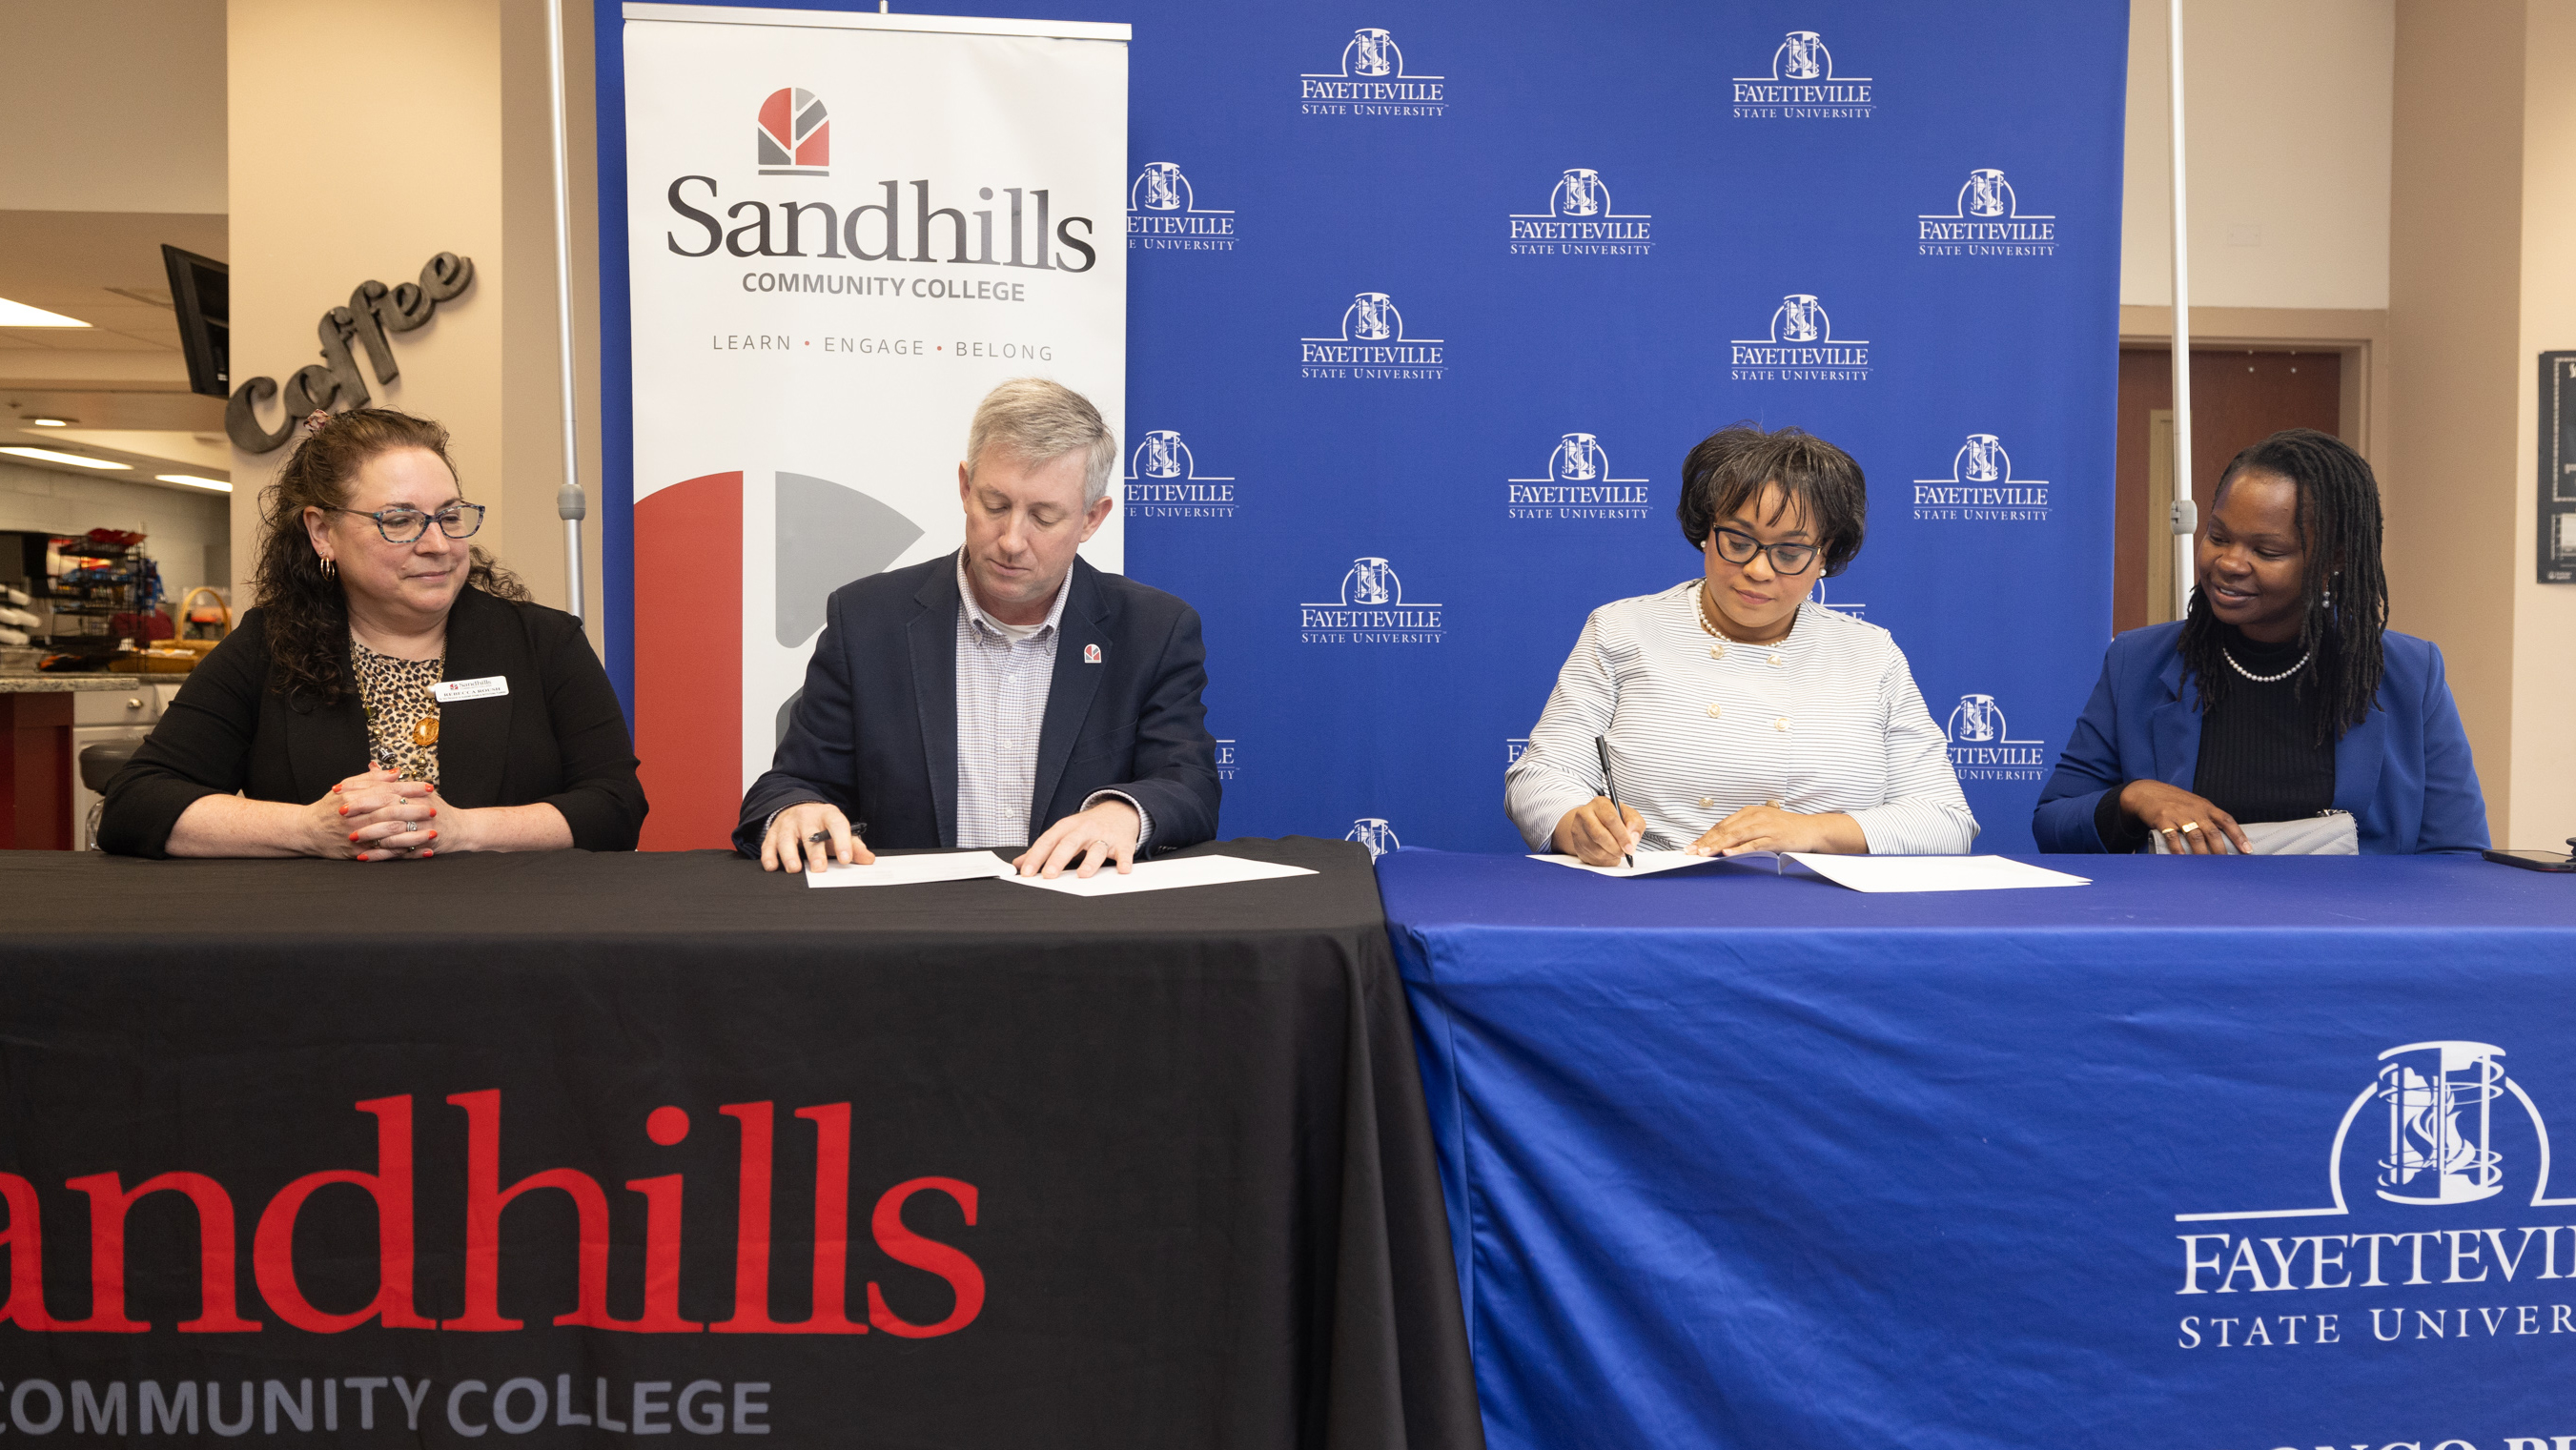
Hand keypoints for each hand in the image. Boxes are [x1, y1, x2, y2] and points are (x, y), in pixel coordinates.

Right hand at [317, 763, 439, 861]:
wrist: (306, 831)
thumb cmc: (328, 808)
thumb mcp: (346, 788)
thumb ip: (371, 779)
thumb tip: (396, 772)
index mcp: (353, 797)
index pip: (387, 790)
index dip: (410, 788)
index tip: (429, 787)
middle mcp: (355, 816)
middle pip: (391, 811)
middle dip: (415, 810)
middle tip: (435, 809)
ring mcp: (357, 835)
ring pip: (390, 833)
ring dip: (415, 833)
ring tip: (434, 832)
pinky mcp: (358, 853)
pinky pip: (386, 853)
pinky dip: (406, 852)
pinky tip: (422, 851)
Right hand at [762, 801, 872, 871]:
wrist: (798, 810)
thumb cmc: (822, 826)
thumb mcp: (839, 832)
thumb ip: (854, 846)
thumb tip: (868, 860)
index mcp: (828, 815)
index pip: (837, 825)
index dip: (842, 841)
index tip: (846, 858)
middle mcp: (807, 817)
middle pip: (811, 834)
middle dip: (815, 852)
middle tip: (819, 869)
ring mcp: (788, 824)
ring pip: (787, 838)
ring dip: (790, 854)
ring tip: (795, 869)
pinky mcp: (773, 833)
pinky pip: (769, 844)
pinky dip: (769, 856)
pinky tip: (773, 867)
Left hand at [1017, 798, 1139, 878]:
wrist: (1120, 810)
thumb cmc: (1087, 827)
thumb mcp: (1063, 833)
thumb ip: (1043, 849)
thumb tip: (1019, 864)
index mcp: (1066, 827)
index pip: (1047, 841)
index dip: (1036, 857)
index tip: (1026, 872)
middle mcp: (1084, 830)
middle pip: (1069, 843)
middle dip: (1058, 859)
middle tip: (1049, 875)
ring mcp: (1104, 836)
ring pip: (1096, 848)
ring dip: (1090, 861)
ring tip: (1083, 875)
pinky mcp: (1123, 843)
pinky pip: (1124, 852)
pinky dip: (1124, 861)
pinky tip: (1122, 870)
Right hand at [1552, 796, 1642, 865]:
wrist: (1594, 822)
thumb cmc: (1615, 818)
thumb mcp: (1629, 815)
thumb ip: (1635, 824)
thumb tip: (1633, 838)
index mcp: (1600, 803)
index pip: (1611, 820)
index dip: (1622, 836)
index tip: (1630, 848)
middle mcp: (1585, 814)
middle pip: (1600, 835)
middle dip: (1616, 848)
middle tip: (1625, 853)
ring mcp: (1578, 830)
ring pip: (1596, 850)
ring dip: (1611, 855)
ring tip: (1618, 852)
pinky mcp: (1576, 844)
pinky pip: (1592, 858)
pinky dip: (1605, 860)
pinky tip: (1609, 854)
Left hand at [1688, 806, 1863, 856]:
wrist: (1812, 830)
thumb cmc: (1785, 830)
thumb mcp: (1761, 826)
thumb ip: (1743, 832)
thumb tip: (1720, 844)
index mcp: (1749, 812)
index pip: (1722, 825)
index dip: (1705, 836)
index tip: (1692, 846)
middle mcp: (1755, 817)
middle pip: (1725, 830)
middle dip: (1706, 841)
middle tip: (1691, 851)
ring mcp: (1764, 826)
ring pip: (1735, 836)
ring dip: (1717, 845)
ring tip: (1703, 853)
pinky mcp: (1774, 837)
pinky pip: (1753, 844)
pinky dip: (1739, 849)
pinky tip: (1727, 854)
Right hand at [2119, 780, 2249, 854]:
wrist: (2147, 792)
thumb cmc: (2174, 801)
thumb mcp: (2194, 804)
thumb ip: (2207, 818)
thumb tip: (2223, 839)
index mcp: (2205, 807)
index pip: (2226, 820)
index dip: (2238, 835)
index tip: (2247, 849)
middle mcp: (2194, 810)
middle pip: (2211, 831)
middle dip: (2220, 849)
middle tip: (2225, 864)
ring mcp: (2179, 815)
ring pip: (2195, 836)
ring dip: (2202, 853)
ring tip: (2206, 866)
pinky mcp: (2163, 820)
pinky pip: (2172, 837)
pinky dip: (2178, 849)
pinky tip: (2182, 858)